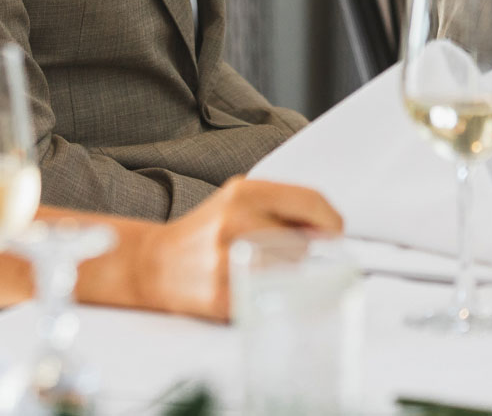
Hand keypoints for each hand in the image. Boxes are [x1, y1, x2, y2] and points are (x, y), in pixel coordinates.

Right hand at [138, 178, 340, 320]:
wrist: (156, 264)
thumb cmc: (207, 232)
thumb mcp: (240, 201)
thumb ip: (285, 207)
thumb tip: (329, 229)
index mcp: (243, 193)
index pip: (310, 201)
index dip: (331, 220)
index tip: (335, 232)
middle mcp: (235, 222)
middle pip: (303, 244)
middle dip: (296, 251)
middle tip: (272, 252)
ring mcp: (229, 261)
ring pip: (290, 273)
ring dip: (282, 275)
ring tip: (253, 269)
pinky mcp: (226, 297)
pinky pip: (270, 299)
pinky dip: (265, 297)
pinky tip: (243, 286)